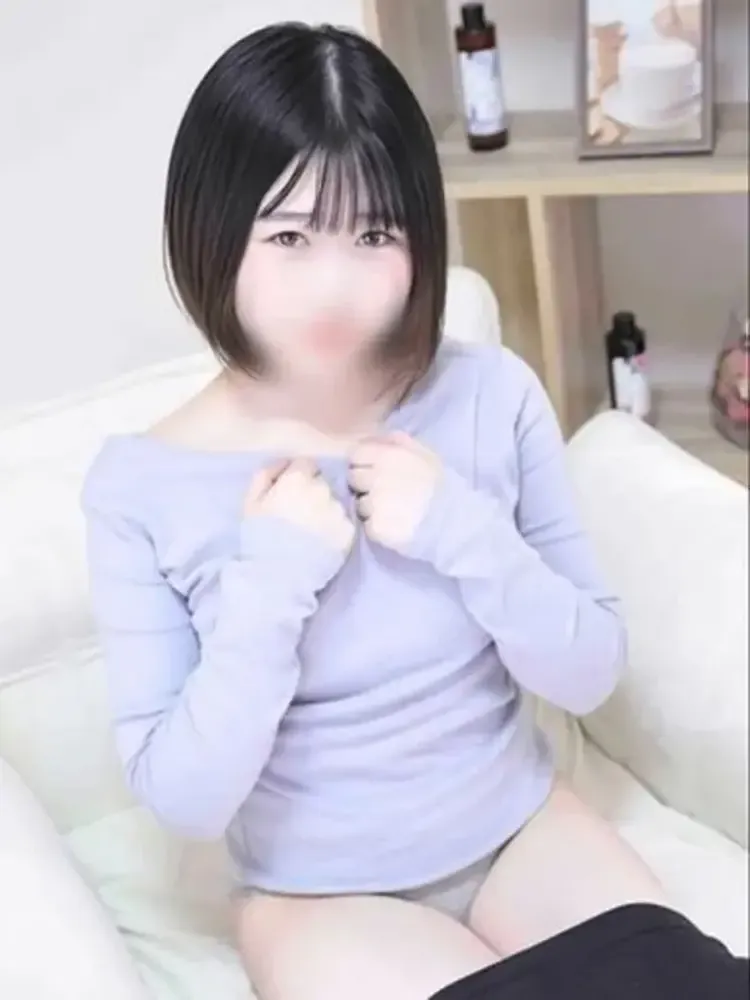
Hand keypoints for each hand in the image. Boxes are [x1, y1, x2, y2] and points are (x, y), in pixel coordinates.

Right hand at [244, 458, 354, 554]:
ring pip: (334, 502)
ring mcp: (339, 510)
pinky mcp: (349, 532)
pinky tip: (322, 542)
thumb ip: (266, 474)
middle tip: (300, 514)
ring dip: (325, 510)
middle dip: (313, 492)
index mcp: (298, 478)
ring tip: (311, 531)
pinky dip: (335, 529)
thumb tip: (283, 462)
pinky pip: (343, 523)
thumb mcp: (250, 502)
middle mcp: (323, 489)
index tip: (291, 492)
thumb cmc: (259, 537)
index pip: (307, 463)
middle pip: (322, 482)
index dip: (299, 476)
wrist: (278, 576)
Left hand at [348, 432, 440, 550]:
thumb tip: (373, 439)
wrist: (453, 519)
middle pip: (353, 479)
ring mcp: (374, 504)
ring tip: (393, 510)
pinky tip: (394, 523)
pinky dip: (377, 526)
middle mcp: (377, 478)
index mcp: (387, 455)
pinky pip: (367, 525)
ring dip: (371, 507)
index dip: (363, 462)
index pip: (355, 454)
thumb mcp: (424, 453)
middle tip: (384, 491)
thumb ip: (397, 441)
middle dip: (364, 484)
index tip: (373, 470)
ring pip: (359, 504)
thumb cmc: (439, 483)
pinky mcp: (376, 527)